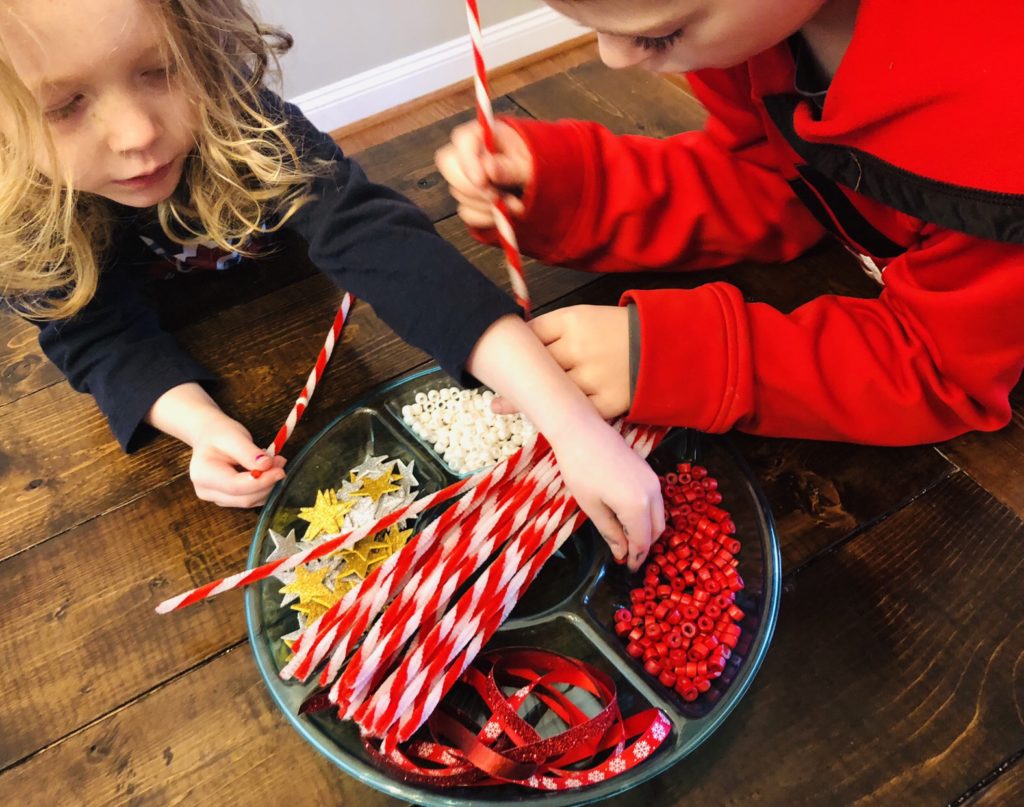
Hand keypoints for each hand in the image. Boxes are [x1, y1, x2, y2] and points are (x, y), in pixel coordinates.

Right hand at [189, 414, 286, 507]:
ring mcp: (216, 498)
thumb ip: (249, 453)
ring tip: (275, 463)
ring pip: (250, 501)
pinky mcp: (228, 500)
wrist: (209, 437)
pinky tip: (267, 471)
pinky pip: (251, 499)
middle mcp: (206, 491)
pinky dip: (264, 488)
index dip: (261, 481)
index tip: (280, 471)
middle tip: (280, 462)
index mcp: (203, 474)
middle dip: (267, 483)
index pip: (236, 487)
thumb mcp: (234, 437)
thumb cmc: (219, 435)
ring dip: (268, 486)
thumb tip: (267, 466)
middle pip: (244, 498)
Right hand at [435, 119, 532, 227]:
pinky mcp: (467, 198)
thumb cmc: (533, 162)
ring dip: (487, 205)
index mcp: (481, 134)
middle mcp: (467, 153)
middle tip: (498, 199)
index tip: (482, 182)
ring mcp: (464, 176)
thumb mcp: (528, 164)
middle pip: (449, 166)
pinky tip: (502, 214)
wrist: (535, 179)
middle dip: (473, 188)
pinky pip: (466, 212)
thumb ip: (509, 167)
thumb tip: (489, 170)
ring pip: (460, 193)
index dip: (468, 162)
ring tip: (515, 205)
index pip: (462, 141)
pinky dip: (485, 217)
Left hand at [494, 305, 631, 419]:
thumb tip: (519, 342)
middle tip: (490, 387)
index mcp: (573, 321)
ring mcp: (592, 378)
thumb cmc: (622, 331)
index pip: (530, 335)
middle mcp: (579, 348)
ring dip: (525, 400)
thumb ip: (555, 329)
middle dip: (513, 377)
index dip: (514, 349)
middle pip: (534, 366)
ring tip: (498, 406)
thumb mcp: (588, 316)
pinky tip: (539, 418)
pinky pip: (573, 413)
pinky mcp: (607, 403)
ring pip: (549, 393)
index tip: (499, 358)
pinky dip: (556, 416)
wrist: (668, 348)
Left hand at [547, 415, 664, 571]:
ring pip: (659, 515)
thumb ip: (611, 532)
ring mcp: (654, 481)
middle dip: (645, 546)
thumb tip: (623, 552)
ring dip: (647, 530)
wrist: (581, 431)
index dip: (637, 558)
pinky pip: (656, 501)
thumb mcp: (592, 507)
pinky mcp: (650, 472)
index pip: (642, 541)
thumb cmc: (580, 470)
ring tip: (628, 540)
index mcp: (637, 506)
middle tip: (629, 557)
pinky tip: (630, 518)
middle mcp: (653, 494)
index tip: (629, 569)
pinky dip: (648, 515)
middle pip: (657, 529)